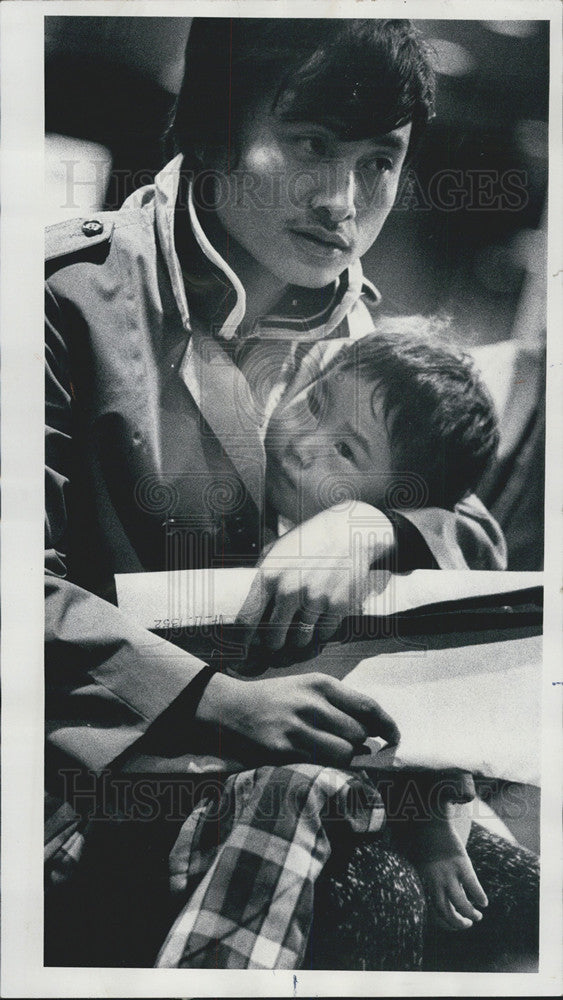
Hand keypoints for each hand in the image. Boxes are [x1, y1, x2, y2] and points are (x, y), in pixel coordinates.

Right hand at [194, 670, 399, 767]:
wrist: (232, 707)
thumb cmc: (278, 698)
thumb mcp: (308, 688)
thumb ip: (340, 704)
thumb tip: (375, 729)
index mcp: (321, 684)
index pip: (367, 705)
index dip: (387, 725)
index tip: (395, 737)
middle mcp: (311, 702)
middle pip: (358, 733)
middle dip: (360, 743)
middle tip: (349, 744)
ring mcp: (296, 727)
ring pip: (344, 752)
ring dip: (344, 757)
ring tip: (329, 751)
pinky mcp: (283, 749)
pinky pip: (320, 764)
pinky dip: (324, 765)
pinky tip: (313, 757)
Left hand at [235, 503, 395, 653]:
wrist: (347, 530)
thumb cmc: (308, 541)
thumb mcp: (277, 550)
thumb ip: (261, 574)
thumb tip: (248, 605)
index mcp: (268, 577)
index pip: (247, 620)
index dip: (243, 640)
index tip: (244, 649)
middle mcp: (289, 590)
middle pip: (274, 638)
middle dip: (274, 643)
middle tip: (278, 641)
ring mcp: (314, 599)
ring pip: (300, 640)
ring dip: (300, 638)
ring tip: (303, 626)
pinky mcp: (338, 605)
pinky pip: (324, 634)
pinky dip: (323, 631)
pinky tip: (323, 617)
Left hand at [420, 848, 488, 930]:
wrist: (429, 821)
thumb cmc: (422, 842)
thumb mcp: (417, 865)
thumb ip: (424, 880)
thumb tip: (431, 896)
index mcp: (422, 883)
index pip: (432, 912)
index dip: (444, 922)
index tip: (453, 924)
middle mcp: (434, 881)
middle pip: (445, 912)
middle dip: (457, 923)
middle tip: (467, 924)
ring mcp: (448, 873)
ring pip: (460, 904)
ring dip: (470, 914)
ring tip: (477, 916)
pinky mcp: (461, 864)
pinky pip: (472, 886)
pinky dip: (479, 897)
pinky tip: (483, 902)